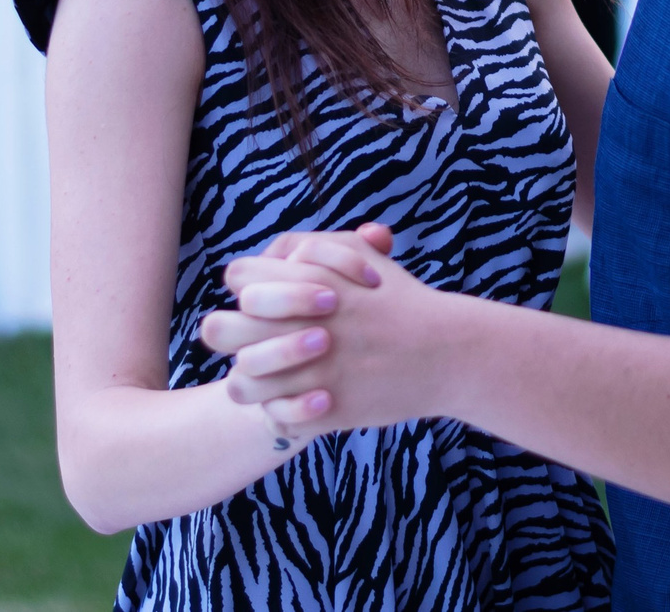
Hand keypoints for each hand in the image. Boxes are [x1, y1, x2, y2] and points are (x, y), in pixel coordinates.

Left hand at [203, 224, 472, 437]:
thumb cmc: (403, 303)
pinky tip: (305, 401)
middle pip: (221, 329)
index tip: (268, 303)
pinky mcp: (328, 410)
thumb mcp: (364, 259)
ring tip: (277, 377)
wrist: (448, 352)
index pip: (238, 278)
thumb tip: (281, 254)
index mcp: (308, 282)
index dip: (248, 288)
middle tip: (259, 341)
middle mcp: (302, 325)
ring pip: (239, 383)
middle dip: (233, 333)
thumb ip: (317, 248)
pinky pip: (275, 420)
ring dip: (252, 379)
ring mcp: (312, 371)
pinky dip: (284, 414)